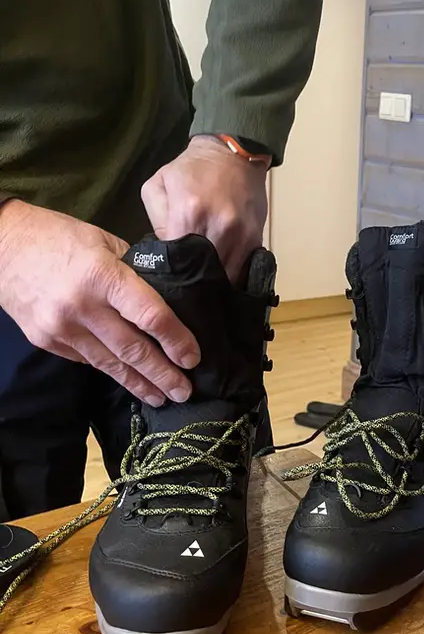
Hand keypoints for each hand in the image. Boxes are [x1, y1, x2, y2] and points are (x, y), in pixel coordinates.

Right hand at [0, 202, 199, 406]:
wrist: (1, 244)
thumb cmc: (58, 236)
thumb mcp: (103, 241)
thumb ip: (134, 271)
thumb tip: (167, 298)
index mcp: (102, 275)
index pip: (150, 315)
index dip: (176, 340)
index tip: (193, 357)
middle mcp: (82, 307)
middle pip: (133, 349)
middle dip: (163, 374)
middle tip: (186, 392)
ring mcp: (61, 328)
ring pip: (110, 363)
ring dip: (139, 384)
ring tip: (162, 398)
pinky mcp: (47, 341)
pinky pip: (88, 360)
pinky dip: (111, 370)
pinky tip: (129, 380)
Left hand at [141, 136, 267, 280]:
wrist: (234, 154)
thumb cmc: (193, 169)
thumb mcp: (159, 185)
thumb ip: (157, 221)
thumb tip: (168, 253)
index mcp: (189, 213)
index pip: (177, 260)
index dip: (171, 273)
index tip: (167, 277)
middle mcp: (218, 227)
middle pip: (203, 274)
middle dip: (193, 283)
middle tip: (184, 286)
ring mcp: (241, 235)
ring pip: (226, 277)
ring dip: (214, 282)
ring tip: (203, 284)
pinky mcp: (256, 239)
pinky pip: (243, 270)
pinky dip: (231, 275)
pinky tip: (221, 274)